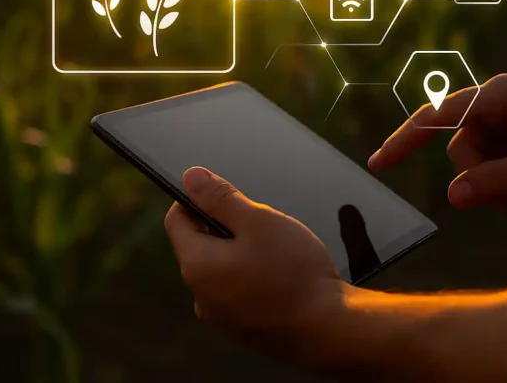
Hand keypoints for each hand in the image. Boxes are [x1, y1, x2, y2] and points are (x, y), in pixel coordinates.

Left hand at [163, 167, 345, 364]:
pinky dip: (253, 278)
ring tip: (276, 251)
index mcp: (197, 266)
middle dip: (225, 227)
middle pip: (199, 245)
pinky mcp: (243, 330)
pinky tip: (282, 276)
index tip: (225, 193)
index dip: (196, 198)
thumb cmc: (295, 271)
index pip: (176, 220)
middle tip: (261, 223)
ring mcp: (222, 318)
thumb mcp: (258, 220)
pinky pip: (238, 292)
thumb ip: (220, 197)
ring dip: (241, 253)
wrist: (330, 330)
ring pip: (221, 269)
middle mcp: (201, 296)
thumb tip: (191, 177)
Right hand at [369, 74, 506, 209]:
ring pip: (472, 161)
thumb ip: (494, 182)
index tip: (377, 165)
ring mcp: (501, 116)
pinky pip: (488, 162)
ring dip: (495, 185)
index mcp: (496, 96)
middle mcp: (493, 100)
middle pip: (458, 148)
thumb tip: (451, 197)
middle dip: (481, 178)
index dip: (404, 142)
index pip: (436, 117)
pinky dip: (504, 181)